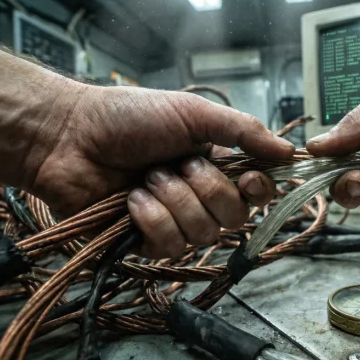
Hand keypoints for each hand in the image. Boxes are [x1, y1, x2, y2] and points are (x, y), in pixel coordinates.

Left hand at [26, 86, 293, 257]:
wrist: (69, 137)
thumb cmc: (128, 118)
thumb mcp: (193, 113)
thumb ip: (244, 132)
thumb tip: (290, 153)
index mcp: (215, 164)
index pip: (256, 193)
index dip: (257, 191)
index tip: (247, 178)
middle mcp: (199, 196)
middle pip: (234, 218)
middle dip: (205, 189)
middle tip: (176, 164)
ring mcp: (172, 221)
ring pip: (203, 234)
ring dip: (174, 200)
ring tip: (146, 178)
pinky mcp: (144, 243)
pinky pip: (169, 245)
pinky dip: (151, 219)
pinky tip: (131, 201)